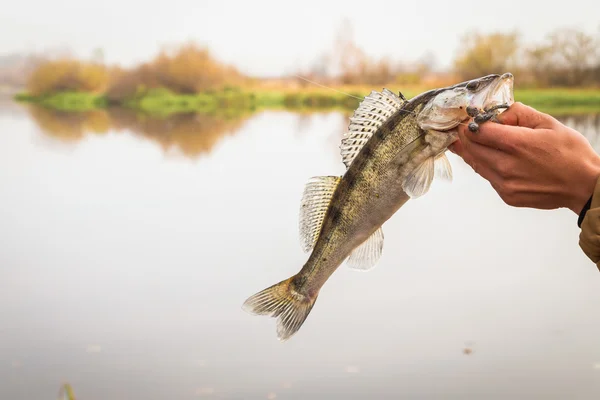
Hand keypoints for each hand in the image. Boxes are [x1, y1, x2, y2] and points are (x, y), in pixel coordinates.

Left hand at [449, 102, 599, 213]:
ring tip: (470, 141)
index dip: (469, 124)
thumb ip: (518, 114)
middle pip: (471, 148)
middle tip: (463, 129)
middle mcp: (506, 166)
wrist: (584, 185)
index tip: (467, 119)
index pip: (477, 132)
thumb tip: (496, 113)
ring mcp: (505, 184)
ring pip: (476, 164)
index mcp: (517, 144)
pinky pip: (488, 177)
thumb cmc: (570, 152)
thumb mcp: (548, 123)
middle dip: (465, 137)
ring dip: (471, 151)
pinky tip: (493, 158)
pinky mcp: (507, 196)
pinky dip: (486, 165)